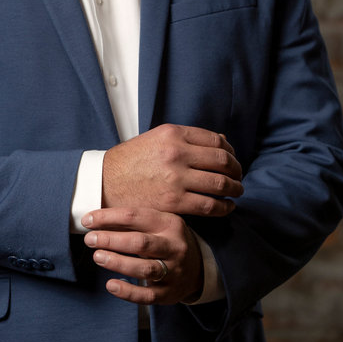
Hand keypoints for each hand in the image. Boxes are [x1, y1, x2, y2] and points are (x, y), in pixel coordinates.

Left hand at [83, 207, 202, 304]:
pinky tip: (111, 285)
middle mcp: (175, 247)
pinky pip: (147, 295)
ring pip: (145, 269)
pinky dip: (128, 292)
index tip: (88, 220)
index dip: (108, 217)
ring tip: (98, 257)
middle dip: (111, 240)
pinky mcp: (170, 294)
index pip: (135, 216)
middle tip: (90, 239)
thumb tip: (96, 219)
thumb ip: (133, 222)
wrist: (199, 267)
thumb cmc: (168, 239)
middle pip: (140, 242)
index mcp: (170, 223)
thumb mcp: (158, 224)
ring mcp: (174, 271)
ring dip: (118, 263)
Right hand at [102, 123, 242, 216]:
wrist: (104, 182)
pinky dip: (224, 207)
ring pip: (220, 183)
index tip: (232, 159)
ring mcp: (176, 178)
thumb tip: (222, 141)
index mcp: (173, 134)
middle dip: (236, 170)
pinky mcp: (173, 202)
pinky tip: (226, 207)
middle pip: (223, 161)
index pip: (216, 140)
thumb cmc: (131, 161)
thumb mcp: (156, 139)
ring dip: (234, 189)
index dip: (230, 151)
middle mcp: (176, 153)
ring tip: (236, 192)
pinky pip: (209, 205)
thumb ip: (187, 139)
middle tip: (238, 177)